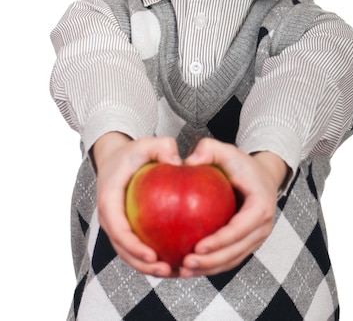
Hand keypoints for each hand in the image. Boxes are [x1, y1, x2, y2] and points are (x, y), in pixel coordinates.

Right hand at [93, 132, 181, 276]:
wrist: (116, 158)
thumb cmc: (134, 152)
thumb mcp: (147, 143)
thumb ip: (163, 147)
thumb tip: (179, 162)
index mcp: (109, 200)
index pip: (117, 229)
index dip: (133, 246)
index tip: (153, 255)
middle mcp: (109, 217)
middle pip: (122, 249)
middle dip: (143, 264)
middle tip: (168, 270)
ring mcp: (115, 225)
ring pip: (129, 254)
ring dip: (148, 267)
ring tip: (174, 272)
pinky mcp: (125, 229)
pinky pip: (137, 247)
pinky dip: (152, 258)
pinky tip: (176, 261)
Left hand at [179, 138, 287, 277]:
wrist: (261, 175)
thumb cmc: (241, 163)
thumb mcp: (226, 150)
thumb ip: (208, 148)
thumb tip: (187, 162)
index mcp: (260, 206)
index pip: (240, 229)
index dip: (220, 241)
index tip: (197, 247)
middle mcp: (262, 227)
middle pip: (236, 251)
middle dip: (211, 262)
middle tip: (184, 264)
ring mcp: (256, 238)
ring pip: (232, 260)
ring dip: (209, 269)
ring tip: (182, 271)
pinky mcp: (247, 244)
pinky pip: (229, 258)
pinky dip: (211, 266)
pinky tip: (188, 267)